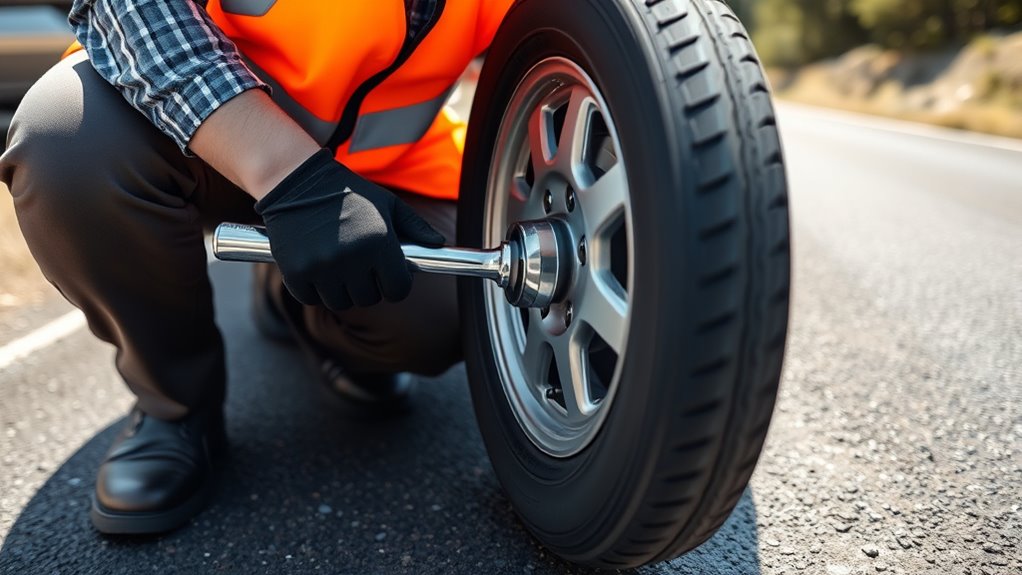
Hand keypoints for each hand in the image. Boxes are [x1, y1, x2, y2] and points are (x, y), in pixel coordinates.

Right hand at [254, 149, 445, 310]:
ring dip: (341, 290)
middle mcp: (352, 257)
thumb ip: (415, 226)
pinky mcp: (296, 272)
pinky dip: (314, 288)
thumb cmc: (348, 193)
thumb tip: (439, 244)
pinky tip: (315, 265)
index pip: (398, 289)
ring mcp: (322, 267)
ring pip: (341, 302)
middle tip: (359, 264)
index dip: (395, 284)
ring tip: (337, 264)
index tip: (387, 276)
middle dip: (368, 285)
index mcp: (379, 241)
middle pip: (369, 298)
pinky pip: (311, 298)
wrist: (297, 180)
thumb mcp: (386, 203)